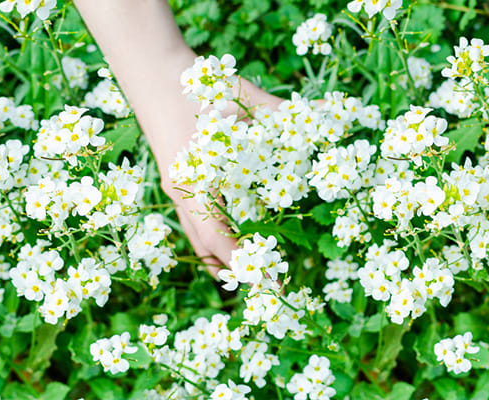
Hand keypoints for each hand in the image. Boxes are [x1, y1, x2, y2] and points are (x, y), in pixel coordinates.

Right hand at [72, 0, 283, 272]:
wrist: (154, 71)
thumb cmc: (197, 86)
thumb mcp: (247, 100)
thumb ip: (289, 113)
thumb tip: (334, 113)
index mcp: (197, 183)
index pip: (217, 241)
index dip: (245, 265)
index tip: (271, 283)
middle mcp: (184, 192)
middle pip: (205, 248)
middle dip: (236, 269)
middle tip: (271, 283)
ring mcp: (177, 186)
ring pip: (197, 235)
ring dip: (225, 253)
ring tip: (256, 266)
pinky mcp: (177, 178)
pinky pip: (194, 217)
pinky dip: (216, 231)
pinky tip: (238, 228)